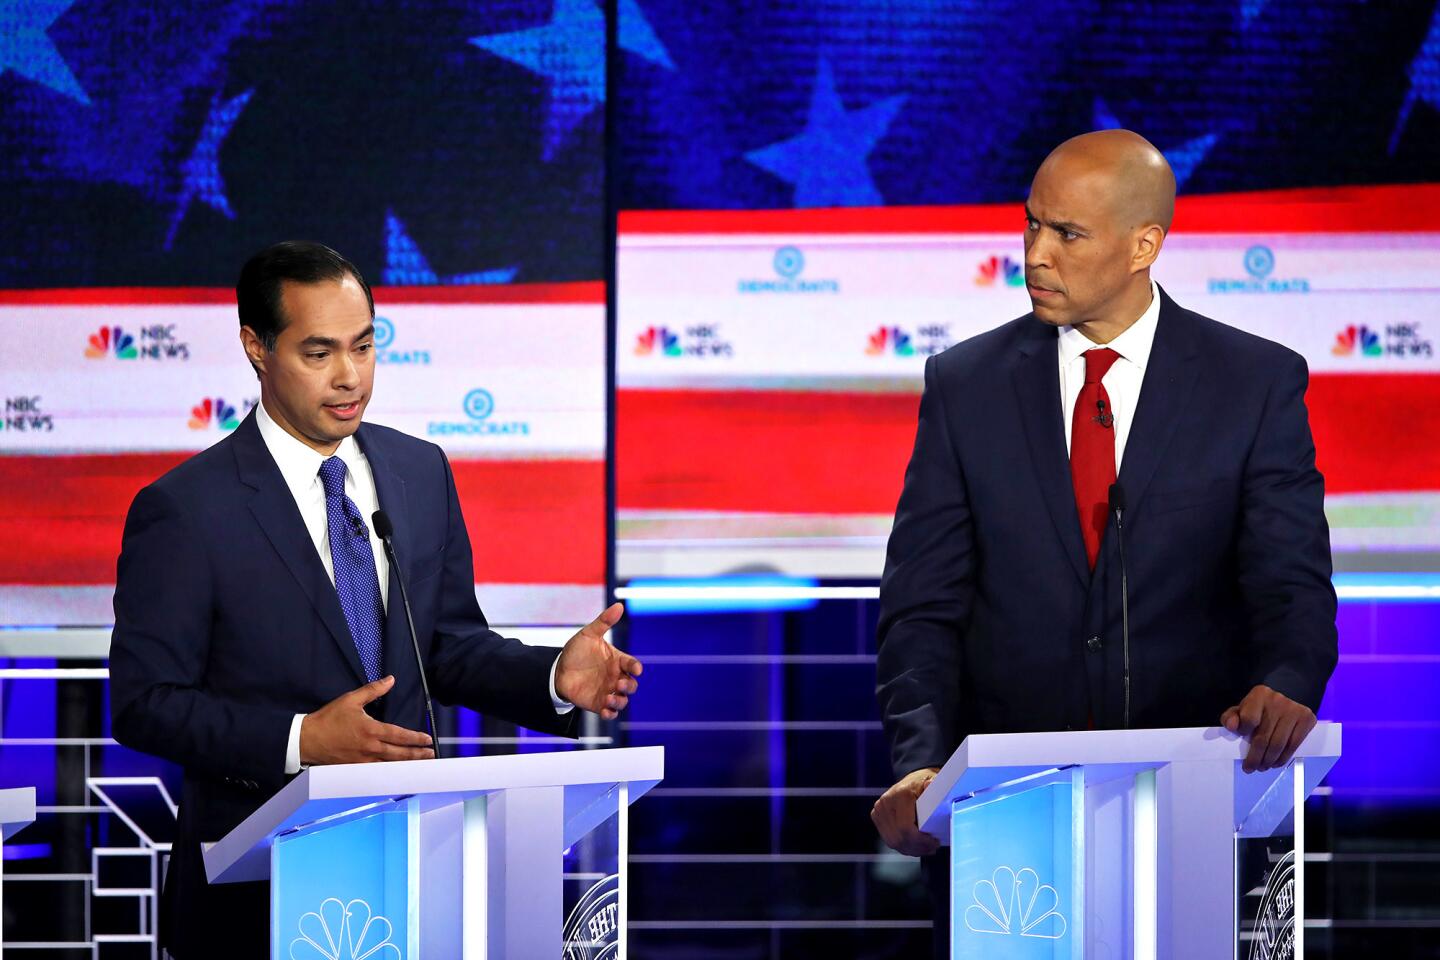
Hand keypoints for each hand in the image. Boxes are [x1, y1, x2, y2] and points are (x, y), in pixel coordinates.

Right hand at [300, 676, 435, 764]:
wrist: (307, 739)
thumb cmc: (328, 719)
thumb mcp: (351, 699)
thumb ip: (373, 690)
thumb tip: (390, 680)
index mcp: (371, 730)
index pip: (399, 736)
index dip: (415, 738)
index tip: (427, 739)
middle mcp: (370, 748)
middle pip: (399, 754)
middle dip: (417, 754)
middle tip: (431, 754)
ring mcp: (362, 761)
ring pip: (390, 765)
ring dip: (407, 764)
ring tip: (420, 764)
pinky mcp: (355, 768)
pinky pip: (376, 772)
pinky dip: (390, 772)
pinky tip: (396, 771)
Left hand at [555, 603, 641, 719]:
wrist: (558, 669)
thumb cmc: (576, 651)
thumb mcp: (589, 634)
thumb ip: (604, 622)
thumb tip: (619, 606)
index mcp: (617, 661)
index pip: (632, 664)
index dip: (635, 667)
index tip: (636, 669)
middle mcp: (615, 677)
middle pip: (632, 685)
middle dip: (629, 686)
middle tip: (619, 684)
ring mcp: (608, 691)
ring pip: (623, 700)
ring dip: (620, 701)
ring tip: (610, 698)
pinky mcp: (598, 704)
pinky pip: (610, 712)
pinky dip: (610, 713)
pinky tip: (605, 710)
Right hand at [872, 767, 941, 856]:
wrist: (912, 779)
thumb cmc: (924, 783)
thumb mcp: (933, 782)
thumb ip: (934, 787)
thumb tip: (930, 784)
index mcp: (900, 794)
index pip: (905, 828)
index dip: (920, 840)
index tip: (934, 842)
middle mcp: (886, 802)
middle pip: (899, 838)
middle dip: (918, 847)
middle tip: (933, 847)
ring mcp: (879, 810)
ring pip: (893, 842)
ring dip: (911, 849)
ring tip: (926, 848)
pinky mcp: (877, 816)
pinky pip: (889, 840)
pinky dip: (903, 847)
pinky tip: (916, 846)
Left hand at [1220, 684, 1316, 773]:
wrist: (1286, 702)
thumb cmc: (1259, 709)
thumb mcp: (1242, 709)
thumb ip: (1231, 717)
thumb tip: (1231, 726)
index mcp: (1260, 694)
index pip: (1249, 719)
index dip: (1243, 732)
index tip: (1241, 741)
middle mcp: (1278, 700)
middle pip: (1263, 737)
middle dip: (1255, 757)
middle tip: (1250, 768)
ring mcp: (1294, 710)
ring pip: (1278, 744)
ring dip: (1268, 761)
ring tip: (1262, 767)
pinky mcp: (1306, 720)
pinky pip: (1293, 746)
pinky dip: (1283, 758)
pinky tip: (1275, 763)